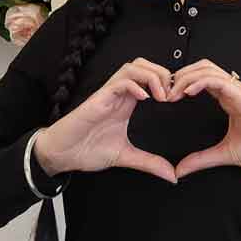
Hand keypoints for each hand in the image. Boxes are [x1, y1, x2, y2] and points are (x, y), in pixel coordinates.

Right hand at [37, 58, 179, 183]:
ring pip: (132, 67)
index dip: (166, 83)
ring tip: (162, 96)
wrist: (62, 154)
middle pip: (143, 65)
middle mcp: (118, 94)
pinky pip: (119, 82)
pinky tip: (145, 99)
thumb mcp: (125, 156)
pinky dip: (135, 85)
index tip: (178, 100)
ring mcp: (108, 94)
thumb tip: (172, 176)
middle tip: (173, 95)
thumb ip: (149, 162)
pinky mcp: (98, 99)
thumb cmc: (87, 149)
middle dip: (163, 73)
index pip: (149, 77)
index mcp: (126, 102)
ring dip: (151, 76)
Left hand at [165, 59, 240, 179]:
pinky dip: (200, 82)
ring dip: (186, 77)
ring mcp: (239, 90)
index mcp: (229, 99)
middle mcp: (233, 90)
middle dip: (181, 75)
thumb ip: (201, 159)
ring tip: (172, 92)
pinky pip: (218, 80)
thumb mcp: (224, 154)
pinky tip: (188, 92)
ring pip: (208, 69)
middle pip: (202, 67)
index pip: (202, 79)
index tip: (167, 97)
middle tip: (164, 92)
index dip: (183, 83)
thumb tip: (180, 169)